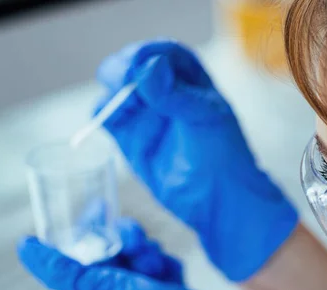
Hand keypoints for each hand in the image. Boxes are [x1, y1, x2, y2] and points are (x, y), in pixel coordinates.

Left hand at [17, 218, 261, 289]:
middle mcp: (118, 289)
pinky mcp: (172, 289)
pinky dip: (170, 263)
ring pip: (144, 250)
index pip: (86, 248)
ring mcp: (147, 289)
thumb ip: (61, 269)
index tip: (101, 206)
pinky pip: (168, 261)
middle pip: (118, 244)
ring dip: (150, 252)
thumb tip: (25, 246)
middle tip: (135, 244)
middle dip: (128, 237)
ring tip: (155, 269)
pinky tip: (172, 275)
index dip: (91, 225)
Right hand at [95, 40, 297, 281]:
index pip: (164, 53)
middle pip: (133, 65)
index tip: (139, 64)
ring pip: (116, 88)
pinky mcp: (130, 137)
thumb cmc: (223, 155)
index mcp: (190, 78)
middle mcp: (164, 91)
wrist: (218, 199)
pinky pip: (107, 116)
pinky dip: (103, 112)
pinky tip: (109, 117)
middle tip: (122, 79)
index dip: (148, 53)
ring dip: (112, 89)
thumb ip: (176, 94)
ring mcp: (145, 113)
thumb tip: (149, 67)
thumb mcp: (205, 119)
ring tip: (121, 104)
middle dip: (123, 67)